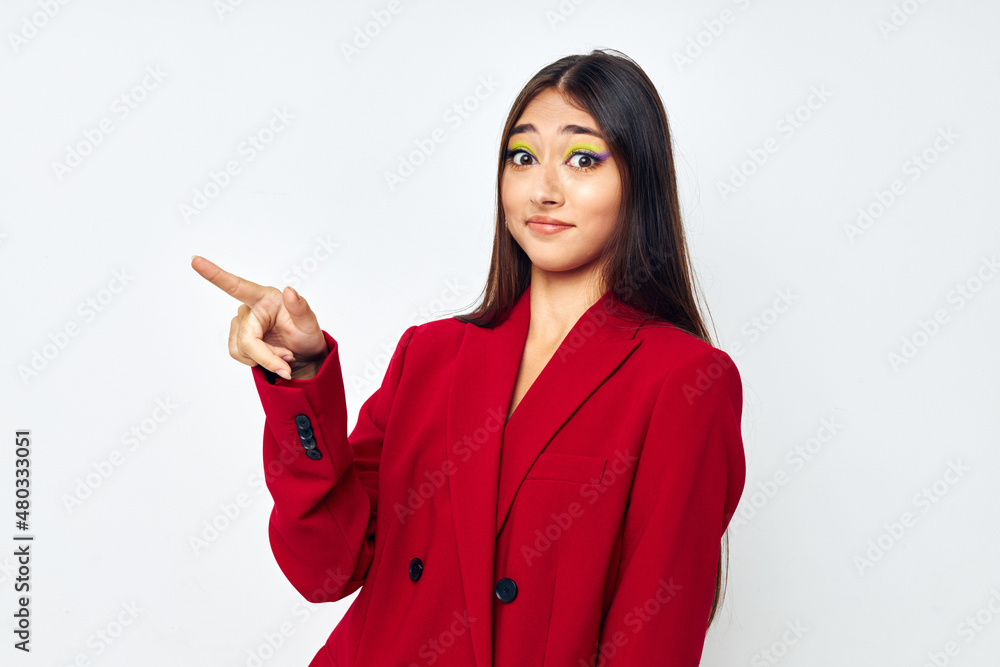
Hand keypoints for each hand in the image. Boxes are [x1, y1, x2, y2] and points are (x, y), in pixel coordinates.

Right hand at [191, 255, 328, 379]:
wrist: (304, 356)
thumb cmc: (306, 336)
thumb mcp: (310, 324)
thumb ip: (301, 308)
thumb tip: (290, 291)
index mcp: (266, 298)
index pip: (237, 286)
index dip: (215, 274)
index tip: (195, 260)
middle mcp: (250, 307)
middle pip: (247, 340)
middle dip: (267, 356)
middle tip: (288, 360)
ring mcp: (242, 322)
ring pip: (242, 350)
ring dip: (263, 359)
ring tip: (282, 354)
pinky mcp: (238, 336)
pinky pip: (238, 354)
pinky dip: (256, 361)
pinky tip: (270, 356)